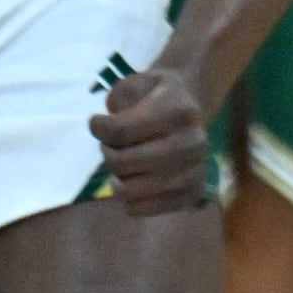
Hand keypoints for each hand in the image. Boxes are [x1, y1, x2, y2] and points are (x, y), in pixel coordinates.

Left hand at [91, 63, 213, 213]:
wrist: (191, 111)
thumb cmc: (156, 96)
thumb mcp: (136, 82)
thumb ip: (119, 98)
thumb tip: (105, 128)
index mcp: (179, 111)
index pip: (121, 131)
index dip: (99, 128)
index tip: (96, 122)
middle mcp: (194, 142)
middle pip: (124, 163)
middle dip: (108, 154)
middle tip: (110, 146)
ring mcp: (197, 170)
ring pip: (132, 190)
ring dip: (117, 179)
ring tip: (122, 166)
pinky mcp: (193, 194)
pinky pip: (147, 209)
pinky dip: (132, 201)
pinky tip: (134, 183)